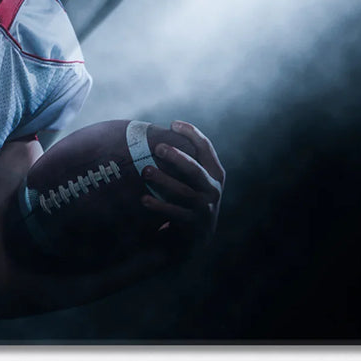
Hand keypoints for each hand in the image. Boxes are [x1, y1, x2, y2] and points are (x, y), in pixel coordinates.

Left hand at [140, 121, 225, 253]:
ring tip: (145, 171)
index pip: (206, 148)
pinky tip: (143, 199)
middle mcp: (213, 190)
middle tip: (158, 147)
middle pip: (195, 170)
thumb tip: (158, 134)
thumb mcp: (198, 180)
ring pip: (183, 192)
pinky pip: (174, 213)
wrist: (198, 237)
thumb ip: (187, 161)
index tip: (173, 124)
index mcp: (216, 174)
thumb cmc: (192, 198)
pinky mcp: (193, 224)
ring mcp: (205, 208)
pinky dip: (158, 205)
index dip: (192, 134)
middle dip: (177, 157)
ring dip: (163, 180)